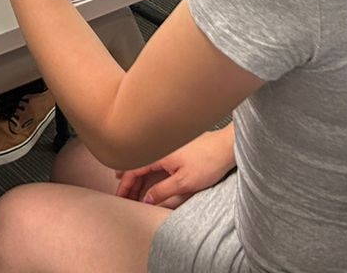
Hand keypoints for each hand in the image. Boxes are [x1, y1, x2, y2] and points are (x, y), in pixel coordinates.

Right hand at [114, 125, 235, 208]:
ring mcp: (167, 147)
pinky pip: (153, 160)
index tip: (119, 198)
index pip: (133, 170)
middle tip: (123, 198)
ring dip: (137, 177)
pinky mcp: (175, 149)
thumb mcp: (184, 183)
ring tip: (130, 191)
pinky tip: (146, 177)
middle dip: (128, 182)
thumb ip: (162, 191)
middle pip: (136, 165)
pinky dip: (146, 171)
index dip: (125, 185)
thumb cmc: (208, 162)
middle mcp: (159, 148)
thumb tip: (146, 199)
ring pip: (145, 163)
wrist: (226, 147)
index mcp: (158, 154)